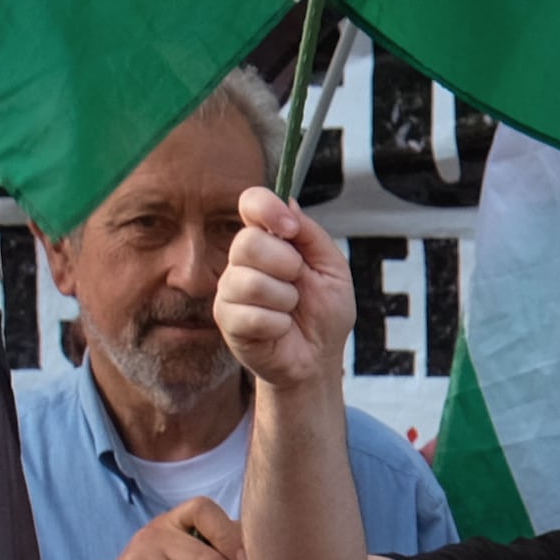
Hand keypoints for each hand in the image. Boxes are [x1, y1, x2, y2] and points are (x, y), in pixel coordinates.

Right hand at [215, 187, 349, 392]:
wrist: (319, 358)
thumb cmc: (324, 313)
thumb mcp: (332, 268)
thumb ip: (310, 235)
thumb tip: (287, 202)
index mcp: (269, 239)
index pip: (251, 203)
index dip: (267, 208)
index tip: (290, 228)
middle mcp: (243, 260)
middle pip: (248, 242)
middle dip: (287, 265)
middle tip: (299, 282)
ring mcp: (230, 289)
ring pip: (251, 282)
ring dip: (285, 299)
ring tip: (291, 309)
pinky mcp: (227, 320)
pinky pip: (252, 315)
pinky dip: (279, 324)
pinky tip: (281, 329)